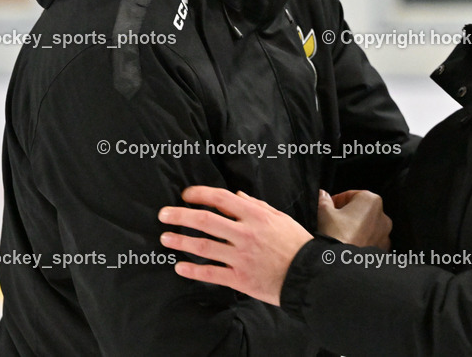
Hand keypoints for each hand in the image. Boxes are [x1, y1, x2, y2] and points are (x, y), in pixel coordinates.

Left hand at [158, 186, 312, 305]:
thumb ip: (256, 206)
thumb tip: (236, 195)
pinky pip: (211, 273)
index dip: (200, 194)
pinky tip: (179, 267)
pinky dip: (193, 270)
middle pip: (206, 221)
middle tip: (164, 215)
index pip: (221, 199)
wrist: (307, 274)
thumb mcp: (279, 218)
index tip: (185, 195)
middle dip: (181, 216)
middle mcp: (245, 234)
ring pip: (204, 246)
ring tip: (165, 239)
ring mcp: (241, 257)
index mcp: (255, 216)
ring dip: (181, 241)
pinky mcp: (240, 278)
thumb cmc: (295, 243)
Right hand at [317, 189, 390, 248]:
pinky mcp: (383, 248)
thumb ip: (324, 200)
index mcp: (370, 200)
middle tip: (333, 222)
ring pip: (367, 226)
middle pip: (360, 210)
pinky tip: (350, 245)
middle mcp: (382, 215)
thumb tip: (322, 194)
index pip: (350, 195)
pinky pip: (372, 240)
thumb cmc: (336, 235)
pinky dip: (363, 241)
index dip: (336, 201)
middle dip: (347, 214)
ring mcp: (385, 234)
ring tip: (341, 235)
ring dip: (356, 228)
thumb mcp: (324, 213)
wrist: (343, 264)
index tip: (328, 208)